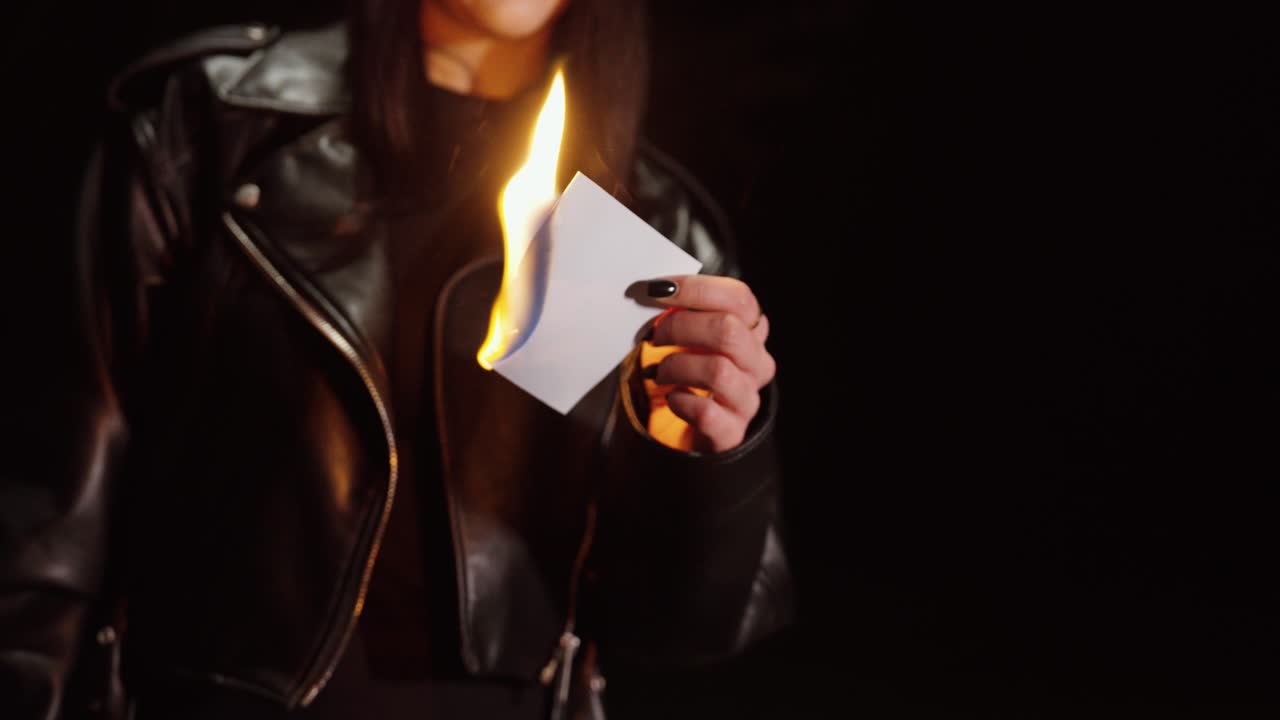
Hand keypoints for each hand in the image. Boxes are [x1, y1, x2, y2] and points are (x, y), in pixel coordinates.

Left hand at [639, 275, 775, 452]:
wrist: (700, 428)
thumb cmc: (694, 372)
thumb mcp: (695, 339)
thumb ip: (684, 314)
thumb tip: (652, 292)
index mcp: (752, 332)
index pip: (739, 298)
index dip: (697, 289)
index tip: (656, 289)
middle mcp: (757, 363)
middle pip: (728, 330)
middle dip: (680, 327)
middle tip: (654, 336)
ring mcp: (747, 398)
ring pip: (718, 370)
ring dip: (676, 366)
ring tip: (658, 372)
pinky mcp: (731, 431)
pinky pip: (707, 412)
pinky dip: (681, 401)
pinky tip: (672, 398)